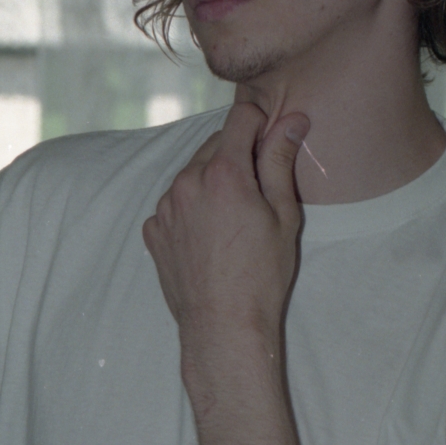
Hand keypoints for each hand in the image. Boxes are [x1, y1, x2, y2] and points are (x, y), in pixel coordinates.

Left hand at [143, 100, 308, 344]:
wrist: (224, 326)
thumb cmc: (262, 275)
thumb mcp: (283, 214)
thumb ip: (281, 160)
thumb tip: (292, 120)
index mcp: (222, 173)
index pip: (240, 118)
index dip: (260, 126)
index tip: (269, 145)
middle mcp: (187, 182)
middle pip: (214, 145)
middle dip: (236, 158)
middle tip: (256, 195)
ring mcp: (165, 207)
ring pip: (191, 174)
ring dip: (210, 184)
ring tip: (231, 223)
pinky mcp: (153, 230)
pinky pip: (174, 205)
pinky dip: (191, 210)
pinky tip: (209, 239)